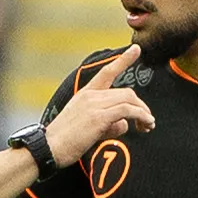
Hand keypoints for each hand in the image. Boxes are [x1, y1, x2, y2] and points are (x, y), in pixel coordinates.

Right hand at [46, 45, 155, 166]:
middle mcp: (90, 95)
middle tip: (148, 120)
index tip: (136, 49)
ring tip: (149, 125)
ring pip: (128, 99)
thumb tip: (125, 124)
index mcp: (85, 94)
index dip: (123, 60)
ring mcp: (94, 105)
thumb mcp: (87, 127)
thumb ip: (107, 122)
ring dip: (143, 112)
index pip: (107, 72)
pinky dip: (140, 116)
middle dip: (141, 105)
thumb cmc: (64, 142)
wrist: (48, 148)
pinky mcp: (98, 117)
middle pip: (126, 91)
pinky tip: (144, 125)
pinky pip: (127, 110)